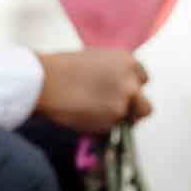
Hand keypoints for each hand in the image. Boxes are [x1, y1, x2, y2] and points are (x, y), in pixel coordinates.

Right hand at [34, 49, 152, 135]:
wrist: (45, 81)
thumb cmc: (62, 68)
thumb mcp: (95, 59)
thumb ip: (113, 72)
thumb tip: (116, 89)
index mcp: (128, 61)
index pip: (143, 79)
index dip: (131, 88)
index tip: (120, 93)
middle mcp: (131, 81)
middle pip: (144, 104)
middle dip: (132, 110)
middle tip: (113, 112)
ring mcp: (124, 102)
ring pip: (130, 121)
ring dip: (118, 122)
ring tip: (96, 117)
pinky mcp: (112, 120)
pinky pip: (111, 130)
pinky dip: (100, 129)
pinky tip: (83, 119)